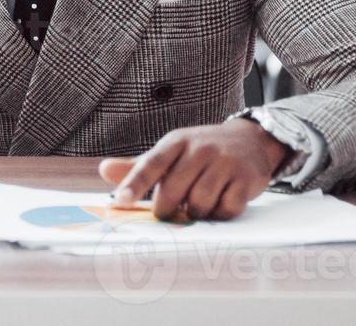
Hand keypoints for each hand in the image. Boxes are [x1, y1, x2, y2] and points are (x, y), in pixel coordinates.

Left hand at [98, 118, 290, 220]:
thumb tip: (104, 170)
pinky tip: (220, 203)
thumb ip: (139, 166)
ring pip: (199, 203)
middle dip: (166, 209)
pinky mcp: (246, 179)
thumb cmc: (201, 151)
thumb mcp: (171, 152)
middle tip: (167, 213)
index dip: (134, 184)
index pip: (151, 163)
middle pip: (173, 190)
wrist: (251, 140)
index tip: (120, 203)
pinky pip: (226, 210)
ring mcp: (225, 162)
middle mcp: (200, 148)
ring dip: (195, 213)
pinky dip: (220, 214)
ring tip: (197, 205)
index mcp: (177, 141)